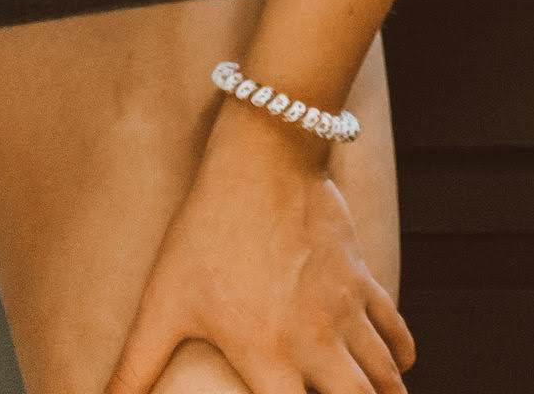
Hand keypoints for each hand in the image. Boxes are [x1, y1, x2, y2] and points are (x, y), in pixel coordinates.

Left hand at [104, 106, 409, 393]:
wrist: (263, 162)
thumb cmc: (205, 233)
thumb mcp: (163, 305)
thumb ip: (132, 368)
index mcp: (267, 356)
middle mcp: (314, 340)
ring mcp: (344, 308)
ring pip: (383, 372)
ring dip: (386, 393)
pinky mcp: (361, 277)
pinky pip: (393, 326)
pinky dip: (400, 353)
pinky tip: (400, 365)